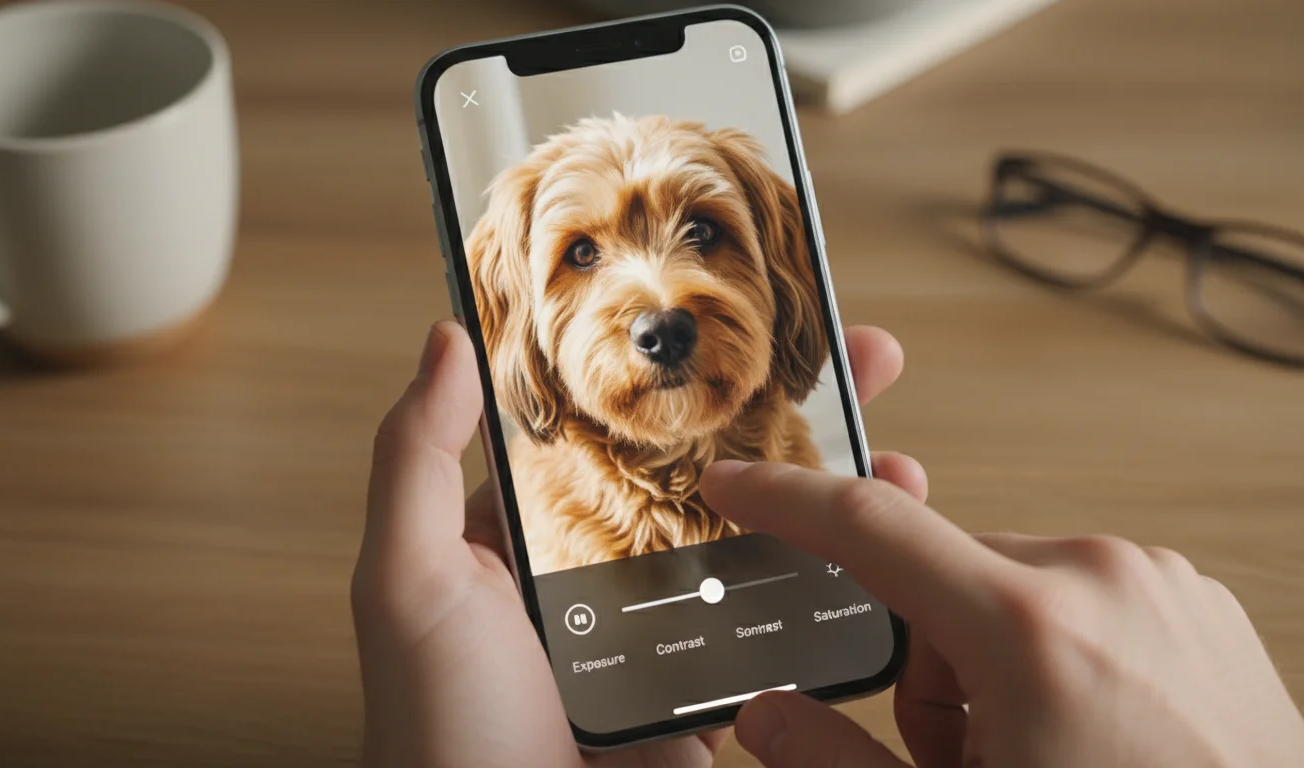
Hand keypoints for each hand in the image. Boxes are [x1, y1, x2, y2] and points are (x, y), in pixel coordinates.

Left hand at [351, 320, 926, 767]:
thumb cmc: (442, 727)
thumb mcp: (411, 580)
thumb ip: (418, 460)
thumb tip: (446, 336)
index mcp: (541, 527)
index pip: (623, 421)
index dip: (688, 365)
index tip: (750, 308)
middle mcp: (609, 566)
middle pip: (712, 465)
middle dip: (791, 409)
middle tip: (859, 354)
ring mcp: (667, 627)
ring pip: (762, 538)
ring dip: (832, 491)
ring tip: (892, 444)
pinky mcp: (711, 686)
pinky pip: (779, 624)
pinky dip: (836, 585)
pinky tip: (886, 551)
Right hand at [699, 463, 1303, 767]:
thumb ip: (839, 763)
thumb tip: (766, 717)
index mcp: (1030, 627)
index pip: (871, 527)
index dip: (786, 499)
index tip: (736, 484)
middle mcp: (1101, 578)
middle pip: (944, 576)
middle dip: (924, 659)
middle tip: (959, 756)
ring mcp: (1162, 586)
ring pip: (1015, 589)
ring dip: (992, 659)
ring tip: (1035, 755)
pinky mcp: (1199, 606)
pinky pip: (1086, 598)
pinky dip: (1059, 652)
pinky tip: (1089, 734)